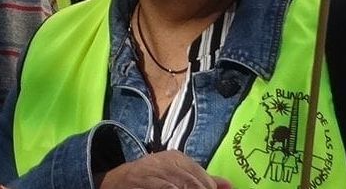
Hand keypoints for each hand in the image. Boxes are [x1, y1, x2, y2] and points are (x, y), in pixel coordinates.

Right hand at [99, 153, 228, 188]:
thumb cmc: (152, 180)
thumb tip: (229, 185)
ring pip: (179, 187)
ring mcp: (153, 172)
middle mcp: (165, 161)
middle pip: (192, 184)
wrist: (116, 182)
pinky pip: (164, 188)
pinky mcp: (142, 181)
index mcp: (177, 158)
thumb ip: (203, 180)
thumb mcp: (177, 175)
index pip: (202, 178)